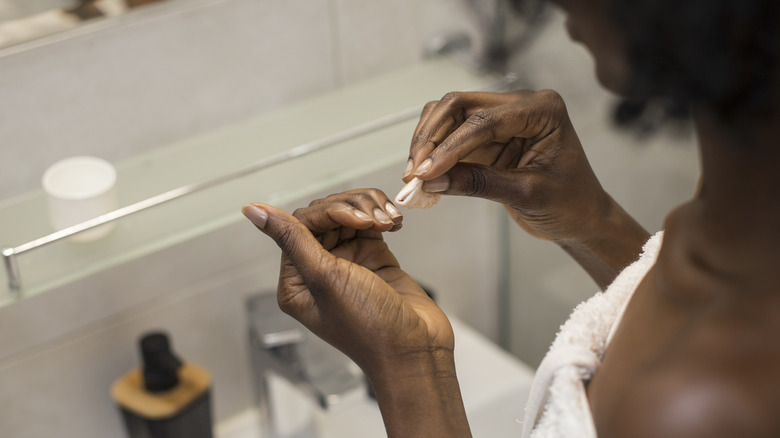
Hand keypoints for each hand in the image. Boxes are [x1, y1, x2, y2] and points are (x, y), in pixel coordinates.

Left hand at [243, 189, 470, 436]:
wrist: (415, 349)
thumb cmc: (368, 327)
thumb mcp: (324, 279)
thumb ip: (291, 238)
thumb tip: (253, 210)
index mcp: (296, 279)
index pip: (301, 224)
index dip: (329, 213)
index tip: (358, 220)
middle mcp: (318, 269)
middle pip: (325, 215)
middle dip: (353, 209)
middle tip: (375, 220)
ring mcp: (347, 262)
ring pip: (350, 215)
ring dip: (370, 210)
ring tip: (389, 222)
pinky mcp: (373, 258)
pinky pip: (371, 224)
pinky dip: (383, 217)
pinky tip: (394, 224)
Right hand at [405, 89, 611, 241]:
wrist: (581, 217)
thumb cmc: (570, 203)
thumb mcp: (527, 195)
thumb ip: (479, 183)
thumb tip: (431, 180)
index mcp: (542, 110)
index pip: (484, 120)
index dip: (450, 146)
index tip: (425, 172)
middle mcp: (520, 105)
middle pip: (458, 105)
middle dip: (431, 138)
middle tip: (414, 172)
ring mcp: (501, 118)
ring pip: (447, 115)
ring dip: (426, 142)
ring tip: (414, 176)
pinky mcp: (487, 136)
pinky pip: (450, 135)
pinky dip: (433, 152)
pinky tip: (423, 175)